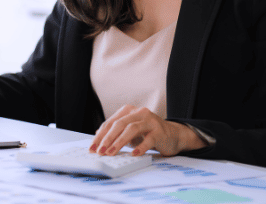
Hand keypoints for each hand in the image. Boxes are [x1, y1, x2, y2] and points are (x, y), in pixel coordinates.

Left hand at [89, 105, 205, 155]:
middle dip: (107, 138)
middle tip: (100, 151)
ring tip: (112, 153)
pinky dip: (140, 147)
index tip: (93, 148)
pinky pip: (149, 139)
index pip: (110, 122)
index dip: (100, 136)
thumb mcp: (130, 132)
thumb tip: (98, 137)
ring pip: (132, 129)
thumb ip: (116, 132)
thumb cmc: (148, 134)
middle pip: (119, 124)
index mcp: (128, 111)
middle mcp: (139, 112)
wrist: (173, 136)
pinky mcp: (160, 131)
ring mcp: (150, 121)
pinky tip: (134, 154)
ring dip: (120, 142)